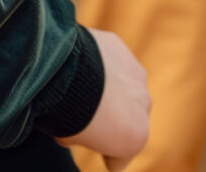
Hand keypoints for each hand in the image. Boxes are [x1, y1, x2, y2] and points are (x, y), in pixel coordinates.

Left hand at [57, 28, 149, 168]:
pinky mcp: (120, 48)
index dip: (104, 153)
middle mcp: (144, 106)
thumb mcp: (71, 138)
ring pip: (124, 86)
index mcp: (135, 136)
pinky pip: (111, 60)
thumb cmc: (65, 114)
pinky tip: (80, 65)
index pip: (120, 158)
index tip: (89, 143)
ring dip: (110, 87)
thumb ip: (85, 135)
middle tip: (86, 113)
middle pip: (128, 117)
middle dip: (113, 116)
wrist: (61, 72)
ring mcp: (135, 74)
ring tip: (83, 86)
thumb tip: (80, 126)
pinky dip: (100, 64)